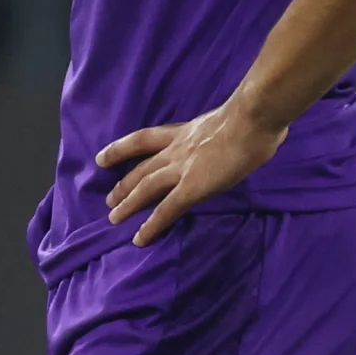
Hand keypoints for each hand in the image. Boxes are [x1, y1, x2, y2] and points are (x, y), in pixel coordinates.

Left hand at [97, 99, 288, 244]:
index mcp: (185, 132)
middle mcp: (177, 150)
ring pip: (146, 188)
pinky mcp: (193, 188)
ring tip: (113, 218)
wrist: (252, 120)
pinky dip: (152, 225)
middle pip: (142, 168)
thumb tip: (235, 136)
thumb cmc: (252, 116)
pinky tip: (140, 238)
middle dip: (123, 184)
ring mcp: (182, 169)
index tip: (103, 157)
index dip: (121, 148)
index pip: (144, 139)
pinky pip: (167, 210)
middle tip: (109, 199)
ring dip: (128, 204)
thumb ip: (222, 131)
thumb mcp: (227, 120)